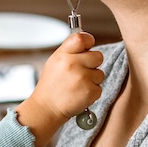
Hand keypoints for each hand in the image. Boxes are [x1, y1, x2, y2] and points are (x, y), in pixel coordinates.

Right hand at [16, 32, 104, 146]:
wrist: (47, 108)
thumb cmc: (52, 85)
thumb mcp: (55, 62)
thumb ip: (70, 51)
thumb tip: (87, 43)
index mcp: (63, 55)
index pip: (82, 38)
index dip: (88, 41)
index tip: (88, 47)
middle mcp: (73, 64)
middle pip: (98, 56)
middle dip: (92, 64)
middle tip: (80, 73)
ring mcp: (82, 78)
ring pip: (100, 73)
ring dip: (92, 80)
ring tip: (77, 86)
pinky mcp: (90, 92)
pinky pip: (99, 87)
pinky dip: (91, 92)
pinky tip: (79, 94)